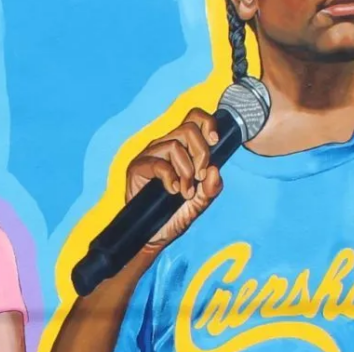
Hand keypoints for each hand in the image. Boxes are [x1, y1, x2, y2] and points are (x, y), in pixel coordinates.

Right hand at [124, 108, 223, 251]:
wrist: (155, 234)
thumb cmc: (175, 214)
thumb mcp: (201, 202)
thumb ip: (212, 188)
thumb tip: (215, 170)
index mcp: (181, 147)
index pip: (193, 119)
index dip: (207, 123)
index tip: (215, 141)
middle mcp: (164, 145)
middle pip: (188, 129)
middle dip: (201, 153)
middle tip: (201, 177)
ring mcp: (150, 155)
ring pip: (174, 146)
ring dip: (187, 171)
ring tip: (186, 191)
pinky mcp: (137, 168)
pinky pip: (159, 164)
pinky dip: (171, 178)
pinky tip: (173, 191)